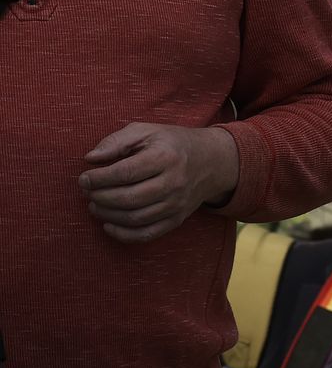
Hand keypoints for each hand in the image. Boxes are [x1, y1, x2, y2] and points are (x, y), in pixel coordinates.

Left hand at [79, 124, 238, 241]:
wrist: (211, 161)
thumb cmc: (172, 144)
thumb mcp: (147, 131)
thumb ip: (117, 141)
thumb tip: (90, 158)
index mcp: (165, 157)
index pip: (125, 173)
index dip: (98, 178)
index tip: (83, 178)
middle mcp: (174, 182)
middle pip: (128, 198)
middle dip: (100, 197)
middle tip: (87, 192)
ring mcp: (177, 204)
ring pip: (135, 218)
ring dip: (107, 215)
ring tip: (94, 204)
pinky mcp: (177, 219)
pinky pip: (147, 234)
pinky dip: (124, 235)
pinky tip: (108, 226)